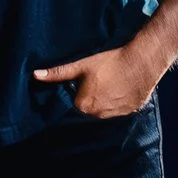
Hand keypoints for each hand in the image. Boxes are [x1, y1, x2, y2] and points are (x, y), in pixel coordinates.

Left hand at [32, 39, 165, 117]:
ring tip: (109, 84)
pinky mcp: (129, 113)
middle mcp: (97, 115)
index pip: (73, 105)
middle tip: (97, 82)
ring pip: (102, 111)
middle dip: (88, 99)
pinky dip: (116, 102)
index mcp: (83, 106)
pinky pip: (117, 110)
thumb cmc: (110, 62)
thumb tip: (36, 75)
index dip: (75, 95)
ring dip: (102, 102)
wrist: (142, 62)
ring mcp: (114, 115)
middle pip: (87, 109)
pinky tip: (119, 90)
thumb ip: (58, 73)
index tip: (82, 85)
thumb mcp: (82, 66)